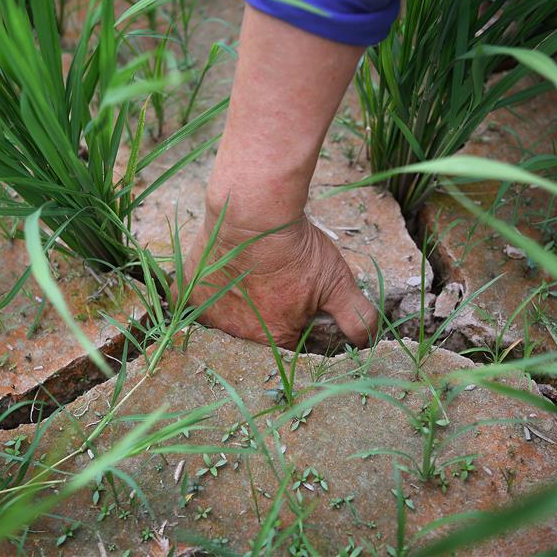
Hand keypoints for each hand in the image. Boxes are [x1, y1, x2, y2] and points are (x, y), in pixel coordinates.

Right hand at [179, 208, 377, 349]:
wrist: (254, 213)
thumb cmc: (296, 248)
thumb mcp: (338, 281)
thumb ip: (356, 316)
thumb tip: (368, 341)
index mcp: (275, 337)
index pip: (288, 343)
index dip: (295, 320)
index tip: (295, 298)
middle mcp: (238, 334)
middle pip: (254, 333)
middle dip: (263, 314)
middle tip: (270, 283)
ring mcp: (209, 314)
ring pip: (223, 319)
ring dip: (234, 305)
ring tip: (247, 277)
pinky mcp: (188, 292)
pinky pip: (191, 304)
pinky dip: (202, 294)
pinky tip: (215, 279)